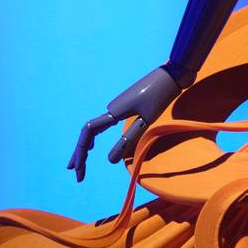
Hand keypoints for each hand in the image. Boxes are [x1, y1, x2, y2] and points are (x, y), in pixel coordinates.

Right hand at [67, 61, 188, 180]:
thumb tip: (109, 161)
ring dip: (84, 146)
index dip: (80, 152)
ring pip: (94, 128)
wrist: (172, 74)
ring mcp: (117, 106)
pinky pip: (102, 124)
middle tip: (75, 174)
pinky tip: (93, 145)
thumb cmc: (160, 96)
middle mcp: (111, 108)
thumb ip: (128, 140)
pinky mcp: (124, 105)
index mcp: (114, 111)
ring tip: (79, 163)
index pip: (88, 132)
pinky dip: (94, 137)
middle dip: (80, 153)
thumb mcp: (146, 120)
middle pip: (88, 132)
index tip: (78, 172)